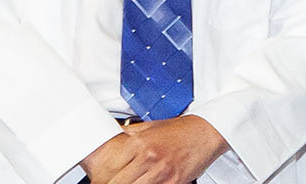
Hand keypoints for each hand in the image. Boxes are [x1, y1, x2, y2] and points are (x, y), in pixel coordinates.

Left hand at [82, 115, 226, 183]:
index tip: (98, 180)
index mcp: (139, 143)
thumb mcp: (150, 126)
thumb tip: (110, 136)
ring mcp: (162, 173)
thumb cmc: (180, 130)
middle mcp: (149, 159)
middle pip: (118, 183)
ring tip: (127, 183)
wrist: (207, 132)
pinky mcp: (174, 183)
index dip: (101, 178)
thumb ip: (129, 134)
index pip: (110, 167)